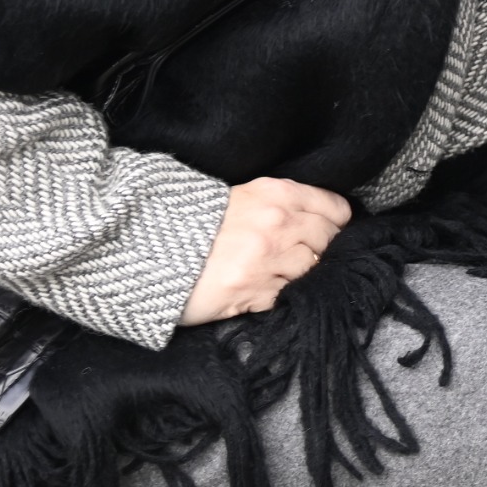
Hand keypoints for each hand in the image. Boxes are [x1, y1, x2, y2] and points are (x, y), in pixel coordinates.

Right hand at [180, 178, 352, 324]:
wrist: (149, 248)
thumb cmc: (198, 223)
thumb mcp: (244, 197)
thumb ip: (284, 205)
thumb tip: (324, 222)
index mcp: (277, 193)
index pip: (336, 210)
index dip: (337, 224)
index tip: (329, 232)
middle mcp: (278, 222)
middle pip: (330, 242)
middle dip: (321, 251)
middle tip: (298, 255)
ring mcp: (268, 258)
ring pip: (313, 269)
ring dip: (300, 274)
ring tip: (275, 272)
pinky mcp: (255, 290)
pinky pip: (288, 293)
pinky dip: (281, 293)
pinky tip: (261, 286)